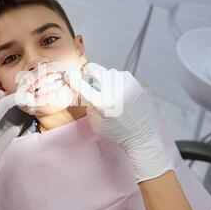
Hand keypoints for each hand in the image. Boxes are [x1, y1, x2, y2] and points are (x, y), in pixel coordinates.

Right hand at [65, 63, 173, 182]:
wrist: (142, 137)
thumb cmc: (117, 133)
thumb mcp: (96, 125)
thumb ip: (89, 107)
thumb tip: (85, 92)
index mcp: (103, 104)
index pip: (82, 86)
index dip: (72, 79)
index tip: (68, 74)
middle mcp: (115, 93)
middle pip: (97, 72)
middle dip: (90, 72)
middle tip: (88, 75)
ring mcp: (128, 88)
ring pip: (111, 72)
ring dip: (105, 76)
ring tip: (105, 85)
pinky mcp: (137, 86)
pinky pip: (123, 74)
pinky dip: (118, 78)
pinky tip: (117, 87)